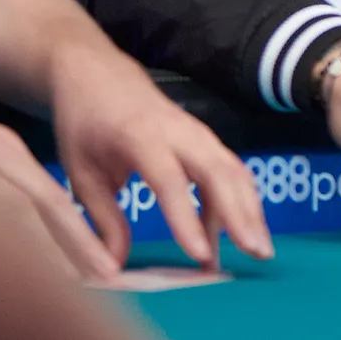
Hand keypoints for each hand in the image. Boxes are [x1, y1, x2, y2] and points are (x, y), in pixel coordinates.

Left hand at [49, 43, 273, 270]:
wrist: (95, 72)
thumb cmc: (84, 123)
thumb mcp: (80, 171)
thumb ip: (102, 218)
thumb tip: (115, 267)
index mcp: (139, 135)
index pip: (169, 180)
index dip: (186, 218)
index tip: (201, 255)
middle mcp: (176, 130)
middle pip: (217, 171)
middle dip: (240, 213)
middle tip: (256, 253)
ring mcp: (195, 130)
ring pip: (232, 168)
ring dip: (250, 209)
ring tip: (260, 250)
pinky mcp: (204, 137)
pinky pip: (229, 167)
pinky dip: (240, 200)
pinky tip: (240, 232)